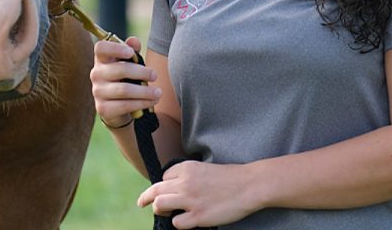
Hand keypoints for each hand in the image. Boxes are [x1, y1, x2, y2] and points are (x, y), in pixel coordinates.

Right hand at [90, 36, 160, 127]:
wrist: (117, 107)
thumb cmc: (125, 78)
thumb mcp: (130, 63)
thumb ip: (132, 50)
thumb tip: (133, 40)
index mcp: (102, 59)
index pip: (101, 48)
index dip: (115, 48)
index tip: (131, 53)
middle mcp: (97, 74)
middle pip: (120, 70)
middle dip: (141, 72)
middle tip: (155, 75)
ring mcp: (98, 92)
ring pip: (124, 90)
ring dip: (145, 91)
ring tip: (158, 92)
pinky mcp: (103, 108)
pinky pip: (125, 105)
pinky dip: (141, 103)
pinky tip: (152, 101)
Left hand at [138, 161, 257, 228]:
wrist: (250, 185)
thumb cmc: (230, 177)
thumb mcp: (205, 169)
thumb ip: (188, 177)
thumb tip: (173, 189)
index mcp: (187, 168)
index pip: (164, 178)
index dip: (165, 185)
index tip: (168, 190)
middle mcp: (185, 182)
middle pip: (155, 190)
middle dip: (146, 198)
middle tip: (141, 203)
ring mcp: (191, 200)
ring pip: (159, 205)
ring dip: (158, 210)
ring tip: (164, 213)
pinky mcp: (198, 216)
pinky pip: (177, 223)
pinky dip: (179, 223)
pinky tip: (187, 221)